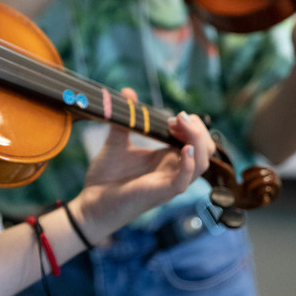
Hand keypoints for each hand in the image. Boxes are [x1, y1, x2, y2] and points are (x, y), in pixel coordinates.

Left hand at [78, 89, 213, 226]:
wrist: (89, 203)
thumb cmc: (106, 177)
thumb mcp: (116, 143)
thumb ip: (125, 120)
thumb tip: (127, 92)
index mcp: (167, 158)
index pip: (197, 140)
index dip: (192, 125)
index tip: (173, 117)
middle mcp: (173, 170)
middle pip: (206, 149)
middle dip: (198, 129)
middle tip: (177, 119)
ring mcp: (169, 182)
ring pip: (202, 163)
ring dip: (197, 140)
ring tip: (182, 125)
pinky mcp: (161, 193)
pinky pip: (184, 180)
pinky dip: (189, 164)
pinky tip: (184, 149)